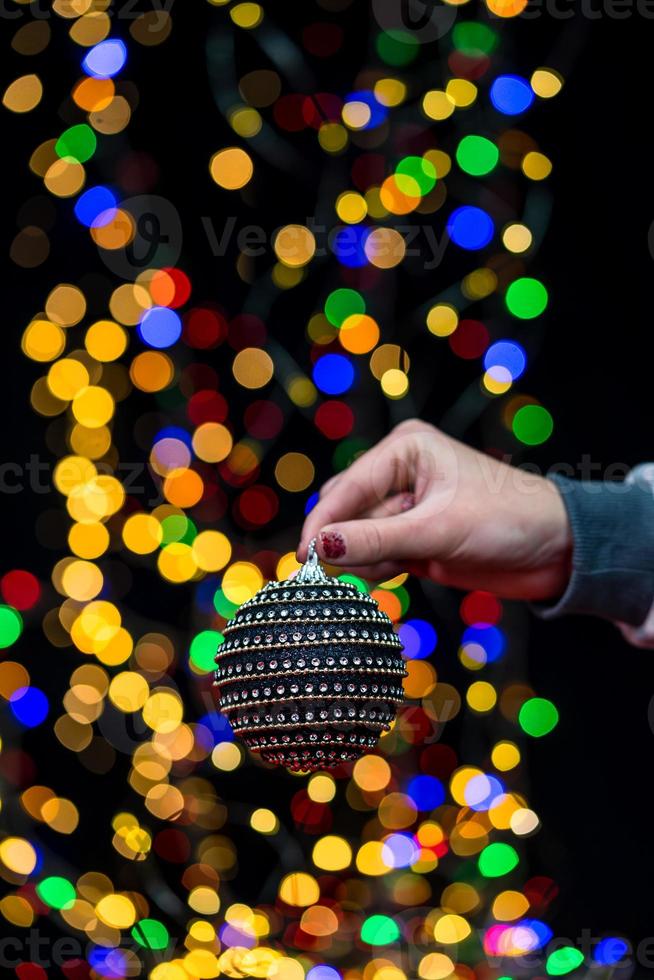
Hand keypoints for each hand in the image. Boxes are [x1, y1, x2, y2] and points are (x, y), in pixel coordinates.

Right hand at [297, 419, 571, 600]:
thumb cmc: (507, 521)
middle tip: (336, 575)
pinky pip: (377, 556)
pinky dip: (379, 570)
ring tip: (398, 567)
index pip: (347, 488)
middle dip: (344, 543)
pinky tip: (405, 572)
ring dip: (365, 560)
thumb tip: (319, 548)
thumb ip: (376, 540)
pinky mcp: (414, 539)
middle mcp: (400, 474)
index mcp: (405, 450)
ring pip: (358, 538)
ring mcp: (406, 508)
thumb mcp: (437, 531)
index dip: (323, 524)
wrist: (557, 551)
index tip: (303, 558)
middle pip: (346, 512)